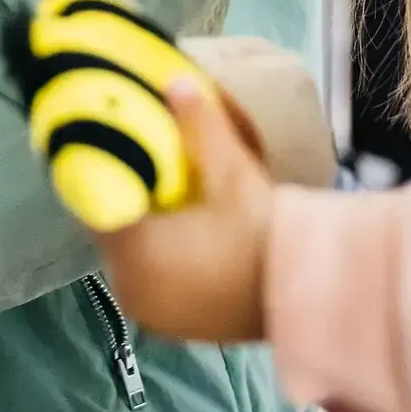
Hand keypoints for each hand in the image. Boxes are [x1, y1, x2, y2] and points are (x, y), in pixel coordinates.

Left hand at [90, 75, 274, 342]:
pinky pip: (153, 285)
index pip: (94, 203)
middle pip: (112, 232)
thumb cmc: (265, 234)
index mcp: (132, 251)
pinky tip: (189, 244)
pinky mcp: (174, 330)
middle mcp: (129, 288)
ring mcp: (151, 315)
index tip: (122, 154)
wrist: (315, 297)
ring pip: (132, 260)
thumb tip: (176, 80)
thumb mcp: (232, 173)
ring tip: (175, 208)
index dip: (106, 175)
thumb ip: (199, 127)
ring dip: (146, 236)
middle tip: (155, 178)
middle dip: (129, 204)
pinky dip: (162, 264)